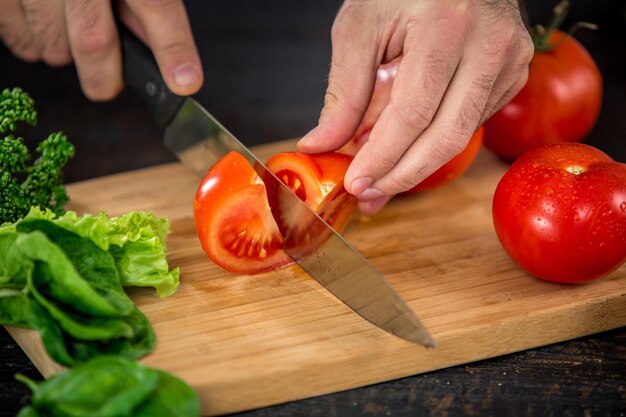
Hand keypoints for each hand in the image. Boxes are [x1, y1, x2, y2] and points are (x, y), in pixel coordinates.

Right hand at [0, 0, 202, 100]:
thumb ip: (144, 8)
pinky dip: (37, 44)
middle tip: (108, 84)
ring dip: (67, 54)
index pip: (156, 6)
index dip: (173, 47)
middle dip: (104, 77)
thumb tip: (167, 56)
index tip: (185, 81)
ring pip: (55, 48)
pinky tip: (43, 19)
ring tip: (68, 26)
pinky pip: (23, 44)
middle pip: (93, 40)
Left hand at [297, 0, 532, 213]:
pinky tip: (409, 146)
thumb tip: (321, 145)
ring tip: (381, 177)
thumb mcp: (361, 30)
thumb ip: (344, 93)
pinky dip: (435, 141)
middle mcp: (489, 44)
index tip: (354, 181)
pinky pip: (471, 123)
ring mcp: (509, 60)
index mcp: (447, 25)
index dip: (382, 156)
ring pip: (461, 136)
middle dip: (402, 174)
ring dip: (416, 165)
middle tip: (369, 194)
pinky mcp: (514, 73)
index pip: (413, 114)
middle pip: (446, 137)